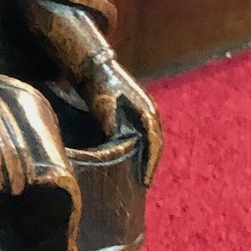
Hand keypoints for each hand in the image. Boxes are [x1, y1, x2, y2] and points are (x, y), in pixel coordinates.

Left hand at [80, 57, 163, 185]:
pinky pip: (145, 133)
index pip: (154, 144)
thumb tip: (119, 148)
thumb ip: (114, 129)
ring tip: (141, 174)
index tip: (145, 181)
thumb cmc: (99, 89)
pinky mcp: (138, 110)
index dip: (150, 164)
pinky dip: (142, 147)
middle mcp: (151, 112)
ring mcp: (146, 110)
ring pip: (152, 139)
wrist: (95, 68)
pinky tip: (134, 157)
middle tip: (144, 182)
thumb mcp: (106, 110)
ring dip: (147, 156)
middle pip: (156, 143)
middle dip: (151, 163)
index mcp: (147, 113)